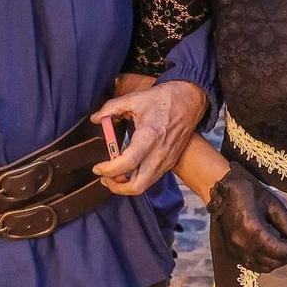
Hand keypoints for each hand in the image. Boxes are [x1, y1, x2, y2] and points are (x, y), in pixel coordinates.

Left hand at [90, 79, 208, 194]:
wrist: (190, 100)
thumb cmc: (164, 99)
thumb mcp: (134, 99)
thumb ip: (111, 108)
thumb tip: (96, 118)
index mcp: (149, 137)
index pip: (127, 163)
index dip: (108, 169)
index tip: (98, 167)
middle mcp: (159, 153)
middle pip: (137, 185)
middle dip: (117, 187)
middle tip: (104, 177)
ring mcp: (166, 160)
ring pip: (144, 185)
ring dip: (126, 185)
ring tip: (113, 173)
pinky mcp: (170, 162)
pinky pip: (151, 178)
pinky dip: (137, 179)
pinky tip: (128, 168)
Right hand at [208, 164, 286, 273]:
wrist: (222, 190)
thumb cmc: (248, 190)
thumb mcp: (272, 203)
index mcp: (252, 229)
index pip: (281, 250)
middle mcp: (242, 244)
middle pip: (274, 261)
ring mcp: (235, 250)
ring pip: (265, 266)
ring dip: (280, 260)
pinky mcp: (232, 252)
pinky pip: (254, 265)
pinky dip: (268, 262)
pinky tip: (274, 251)